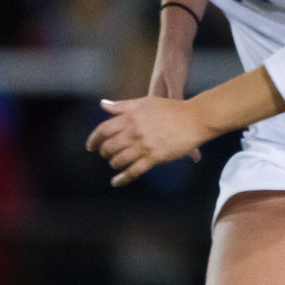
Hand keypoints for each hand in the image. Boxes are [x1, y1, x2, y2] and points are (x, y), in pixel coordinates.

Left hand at [85, 96, 209, 186]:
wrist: (194, 119)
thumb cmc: (171, 109)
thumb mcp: (144, 102)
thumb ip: (122, 106)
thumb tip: (103, 105)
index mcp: (130, 117)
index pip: (104, 130)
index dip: (94, 139)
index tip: (90, 146)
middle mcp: (134, 132)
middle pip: (109, 147)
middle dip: (104, 153)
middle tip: (105, 155)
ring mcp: (144, 146)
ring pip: (119, 160)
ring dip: (114, 163)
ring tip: (115, 163)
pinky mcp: (155, 157)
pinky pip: (134, 171)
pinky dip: (123, 178)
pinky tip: (116, 182)